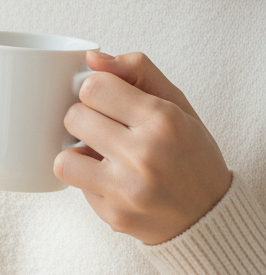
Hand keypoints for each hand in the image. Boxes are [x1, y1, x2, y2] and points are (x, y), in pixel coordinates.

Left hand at [54, 51, 231, 245]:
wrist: (211, 216)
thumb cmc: (190, 152)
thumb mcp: (176, 103)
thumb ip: (136, 69)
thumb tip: (91, 58)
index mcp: (162, 120)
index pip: (93, 86)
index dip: (97, 90)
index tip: (109, 101)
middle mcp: (145, 156)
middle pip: (74, 117)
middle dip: (86, 118)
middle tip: (107, 128)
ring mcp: (128, 190)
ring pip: (64, 158)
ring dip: (77, 153)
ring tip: (100, 153)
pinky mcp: (114, 216)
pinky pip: (76, 186)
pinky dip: (88, 179)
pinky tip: (111, 178)